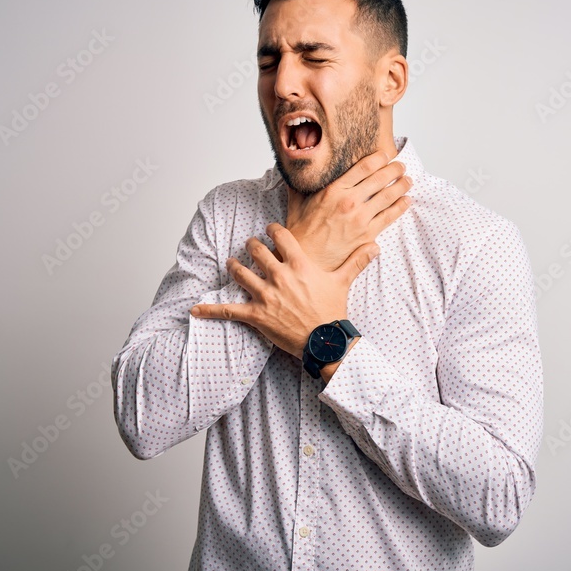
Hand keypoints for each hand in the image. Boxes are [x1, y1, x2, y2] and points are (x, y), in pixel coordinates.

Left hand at [190, 223, 379, 356]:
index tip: (270, 229)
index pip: (281, 236)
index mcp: (300, 265)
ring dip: (234, 266)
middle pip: (257, 251)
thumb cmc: (333, 312)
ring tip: (232, 263)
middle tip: (250, 245)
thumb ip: (356, 261)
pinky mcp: (256, 315)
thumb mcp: (344, 282)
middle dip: (252, 246)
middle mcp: (280, 276)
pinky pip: (229, 310)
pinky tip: (195, 309)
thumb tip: (375, 245)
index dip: (273, 230)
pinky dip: (211, 310)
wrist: (326, 341)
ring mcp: (266, 295)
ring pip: (241, 273)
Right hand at [286, 150, 411, 270]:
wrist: (307, 260)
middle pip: (380, 179)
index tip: (386, 154)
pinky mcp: (367, 235)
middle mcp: (349, 202)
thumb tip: (295, 169)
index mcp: (334, 191)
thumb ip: (299, 184)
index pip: (363, 167)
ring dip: (401, 186)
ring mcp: (361, 219)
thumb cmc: (301, 233)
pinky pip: (389, 217)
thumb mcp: (297, 203)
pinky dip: (401, 207)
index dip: (379, 158)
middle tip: (401, 165)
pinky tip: (406, 200)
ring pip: (388, 196)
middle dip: (394, 169)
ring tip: (407, 180)